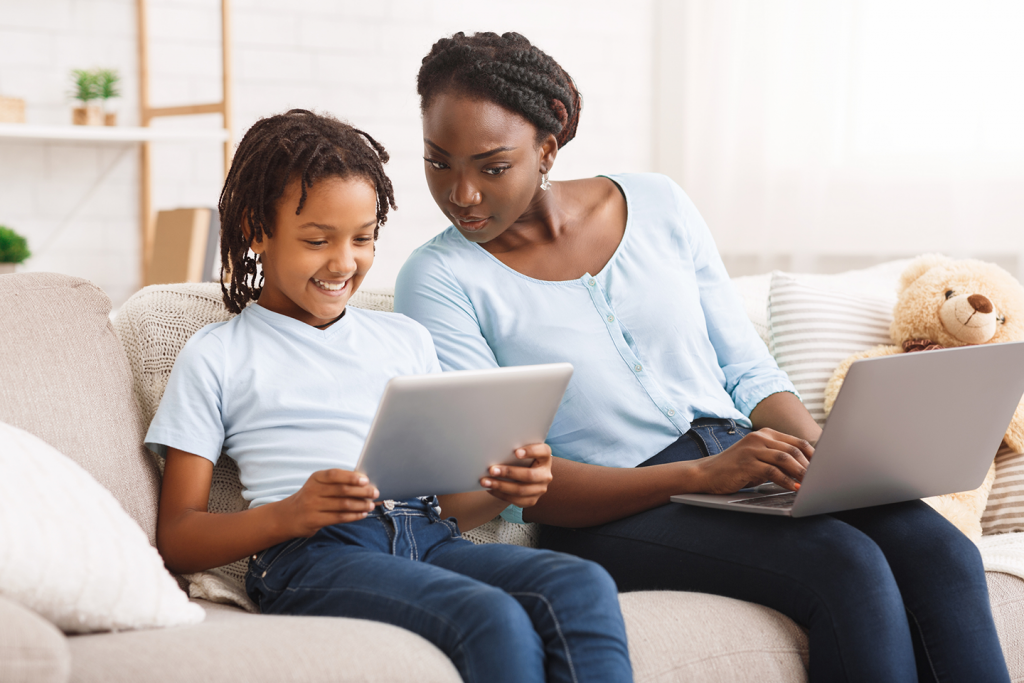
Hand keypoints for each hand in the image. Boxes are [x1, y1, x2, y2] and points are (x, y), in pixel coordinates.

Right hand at [274, 469, 377, 537]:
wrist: (289, 516)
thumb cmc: (312, 497)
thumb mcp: (320, 485)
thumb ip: (338, 482)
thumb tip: (366, 482)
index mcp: (316, 478)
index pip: (334, 475)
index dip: (351, 477)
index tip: (366, 480)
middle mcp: (312, 491)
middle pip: (342, 490)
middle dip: (362, 492)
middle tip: (375, 493)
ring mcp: (312, 506)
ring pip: (343, 505)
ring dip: (360, 505)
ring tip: (371, 504)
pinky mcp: (314, 520)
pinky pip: (339, 518)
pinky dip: (354, 516)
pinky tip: (363, 514)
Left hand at [480, 443, 552, 508]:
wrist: (522, 477)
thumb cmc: (519, 459)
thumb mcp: (521, 452)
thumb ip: (514, 449)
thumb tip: (493, 448)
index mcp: (545, 457)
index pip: (543, 452)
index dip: (531, 451)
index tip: (516, 452)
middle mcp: (545, 474)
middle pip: (529, 475)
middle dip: (509, 472)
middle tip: (491, 470)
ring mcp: (540, 489)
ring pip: (521, 490)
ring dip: (500, 486)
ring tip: (485, 481)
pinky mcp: (532, 500)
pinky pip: (516, 500)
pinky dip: (500, 494)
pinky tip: (490, 489)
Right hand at [694, 429, 812, 493]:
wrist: (707, 473)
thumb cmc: (736, 468)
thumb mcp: (759, 459)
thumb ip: (779, 460)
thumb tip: (806, 470)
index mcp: (765, 434)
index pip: (797, 442)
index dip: (814, 456)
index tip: (825, 469)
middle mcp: (759, 438)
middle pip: (793, 450)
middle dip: (810, 466)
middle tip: (821, 480)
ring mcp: (752, 449)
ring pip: (784, 458)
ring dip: (801, 473)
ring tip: (811, 484)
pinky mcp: (746, 463)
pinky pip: (771, 471)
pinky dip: (786, 481)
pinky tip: (793, 488)